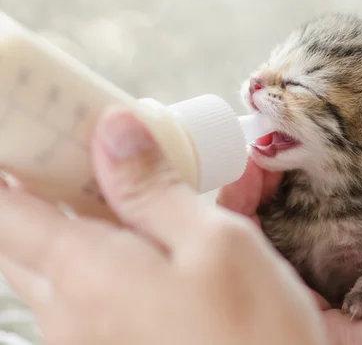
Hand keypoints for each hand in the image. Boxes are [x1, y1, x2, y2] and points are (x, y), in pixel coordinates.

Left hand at [0, 108, 325, 344]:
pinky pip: (76, 291)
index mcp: (86, 274)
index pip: (7, 207)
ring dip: (67, 219)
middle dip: (38, 185)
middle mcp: (68, 311)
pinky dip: (91, 253)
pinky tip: (138, 240)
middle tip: (78, 146)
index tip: (26, 123)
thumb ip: (153, 188)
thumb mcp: (215, 242)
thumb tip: (113, 128)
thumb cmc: (252, 332)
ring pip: (48, 264)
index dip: (7, 160)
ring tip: (115, 187)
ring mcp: (84, 336)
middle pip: (21, 235)